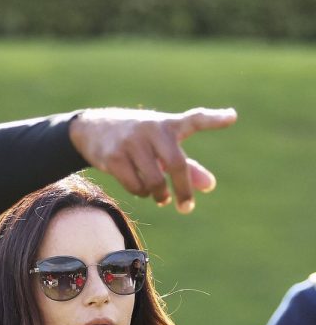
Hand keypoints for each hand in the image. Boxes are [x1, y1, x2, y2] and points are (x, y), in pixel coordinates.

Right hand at [69, 107, 236, 212]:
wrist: (91, 128)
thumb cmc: (137, 138)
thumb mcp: (161, 146)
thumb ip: (187, 165)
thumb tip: (210, 186)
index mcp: (167, 124)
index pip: (194, 119)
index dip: (214, 119)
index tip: (232, 117)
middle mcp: (151, 129)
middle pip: (176, 164)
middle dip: (183, 190)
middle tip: (186, 207)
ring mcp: (131, 142)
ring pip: (154, 180)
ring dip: (158, 194)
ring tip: (158, 195)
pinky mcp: (113, 156)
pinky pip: (135, 186)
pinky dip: (141, 192)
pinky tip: (140, 188)